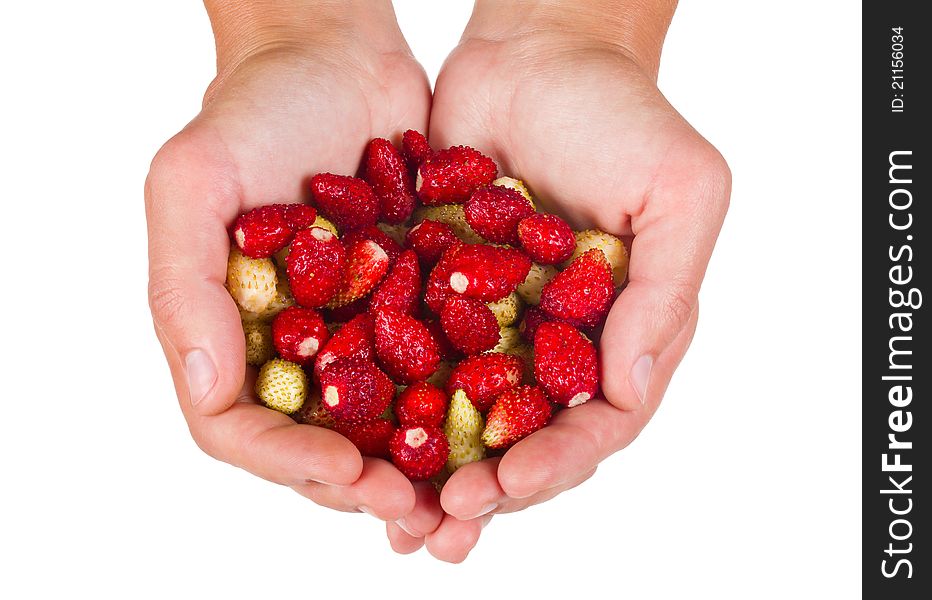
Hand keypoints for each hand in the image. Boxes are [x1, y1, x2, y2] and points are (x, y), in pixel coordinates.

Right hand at [145, 1, 432, 521]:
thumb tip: (206, 389)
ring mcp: (354, 330)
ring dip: (420, 469)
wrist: (339, 56)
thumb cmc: (254, 109)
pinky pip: (437, 368)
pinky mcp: (413, 305)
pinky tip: (505, 428)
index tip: (351, 471)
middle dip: (364, 485)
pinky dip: (463, 405)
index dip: (291, 461)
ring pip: (383, 423)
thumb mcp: (193, 182)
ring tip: (466, 501)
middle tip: (420, 511)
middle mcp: (290, 345)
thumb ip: (182, 285)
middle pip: (317, 443)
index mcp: (228, 333)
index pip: (242, 428)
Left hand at [388, 1, 730, 560]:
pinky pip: (413, 357)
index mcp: (625, 330)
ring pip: (467, 413)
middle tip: (443, 519)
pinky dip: (391, 401)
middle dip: (492, 483)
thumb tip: (634, 390)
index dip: (558, 459)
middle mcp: (561, 339)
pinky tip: (356, 438)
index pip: (601, 420)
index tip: (507, 482)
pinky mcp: (440, 293)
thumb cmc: (621, 111)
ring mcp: (499, 321)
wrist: (535, 50)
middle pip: (529, 434)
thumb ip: (667, 291)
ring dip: (436, 467)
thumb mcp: (681, 190)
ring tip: (396, 516)